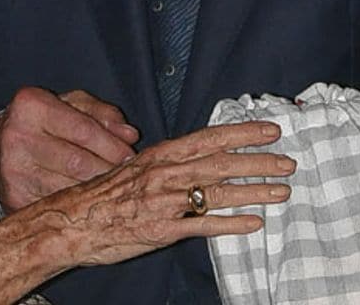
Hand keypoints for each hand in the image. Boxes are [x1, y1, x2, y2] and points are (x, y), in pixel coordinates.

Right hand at [0, 87, 140, 210]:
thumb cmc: (41, 122)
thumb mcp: (68, 104)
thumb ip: (101, 114)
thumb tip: (129, 135)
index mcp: (31, 106)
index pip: (84, 130)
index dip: (113, 146)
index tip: (130, 157)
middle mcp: (18, 137)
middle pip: (79, 163)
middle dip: (109, 171)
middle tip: (128, 177)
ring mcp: (14, 171)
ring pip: (70, 188)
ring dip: (97, 191)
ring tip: (112, 188)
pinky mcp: (14, 198)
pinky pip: (57, 205)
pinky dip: (78, 205)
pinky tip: (90, 201)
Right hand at [0, 119, 294, 301]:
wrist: (70, 222)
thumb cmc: (102, 195)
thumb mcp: (134, 168)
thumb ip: (166, 164)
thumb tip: (198, 158)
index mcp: (160, 154)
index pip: (209, 137)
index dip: (243, 132)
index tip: (272, 129)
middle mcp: (165, 173)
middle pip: (221, 163)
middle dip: (259, 162)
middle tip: (289, 162)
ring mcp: (165, 202)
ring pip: (218, 192)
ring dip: (254, 192)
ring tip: (282, 192)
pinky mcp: (162, 230)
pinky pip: (204, 226)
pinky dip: (231, 224)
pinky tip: (254, 225)